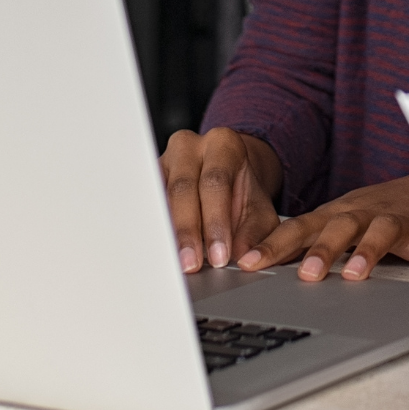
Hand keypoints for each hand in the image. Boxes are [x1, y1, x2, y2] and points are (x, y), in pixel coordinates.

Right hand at [159, 127, 282, 271]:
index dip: (216, 221)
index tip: (219, 255)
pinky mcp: (150, 178)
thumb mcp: (260, 211)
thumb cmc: (244, 194)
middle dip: (188, 231)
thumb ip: (255, 233)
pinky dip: (155, 228)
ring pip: (160, 197)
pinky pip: (148, 203)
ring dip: (167, 233)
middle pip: (183, 188)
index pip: (216, 182)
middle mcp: (190, 146)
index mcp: (223, 145)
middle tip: (192, 264)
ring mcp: (165, 160)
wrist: (229, 178)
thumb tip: (244, 257)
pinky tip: (161, 250)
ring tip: (175, 262)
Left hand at [238, 173, 408, 283]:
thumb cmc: (372, 209)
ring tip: (355, 275)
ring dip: (369, 251)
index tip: (248, 264)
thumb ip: (306, 241)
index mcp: (336, 214)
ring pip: (382, 231)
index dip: (273, 246)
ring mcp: (395, 220)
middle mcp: (363, 214)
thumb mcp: (337, 221)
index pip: (299, 228)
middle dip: (322, 249)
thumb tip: (261, 264)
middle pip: (340, 227)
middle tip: (306, 274)